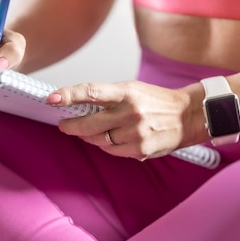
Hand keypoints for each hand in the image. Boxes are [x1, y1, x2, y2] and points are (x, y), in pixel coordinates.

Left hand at [48, 81, 193, 159]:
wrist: (187, 116)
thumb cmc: (156, 101)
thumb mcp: (132, 89)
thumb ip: (107, 97)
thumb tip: (77, 105)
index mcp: (127, 92)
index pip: (91, 92)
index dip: (68, 95)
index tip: (51, 99)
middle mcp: (130, 113)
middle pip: (89, 124)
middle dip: (71, 126)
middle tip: (64, 125)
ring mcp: (136, 133)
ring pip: (99, 140)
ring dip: (90, 137)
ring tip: (92, 131)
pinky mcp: (141, 150)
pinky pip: (112, 151)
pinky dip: (107, 146)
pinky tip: (112, 139)